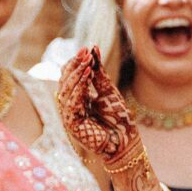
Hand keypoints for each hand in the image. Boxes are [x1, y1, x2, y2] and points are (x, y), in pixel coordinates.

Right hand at [57, 45, 141, 170]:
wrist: (126, 142)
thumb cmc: (118, 119)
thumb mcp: (108, 91)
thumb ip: (99, 74)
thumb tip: (94, 49)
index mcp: (78, 98)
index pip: (70, 76)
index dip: (76, 62)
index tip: (86, 49)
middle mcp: (71, 106)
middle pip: (65, 81)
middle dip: (75, 65)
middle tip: (84, 52)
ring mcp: (69, 115)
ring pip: (66, 91)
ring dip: (76, 74)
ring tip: (87, 62)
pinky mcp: (71, 124)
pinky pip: (71, 103)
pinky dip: (78, 88)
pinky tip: (87, 76)